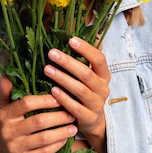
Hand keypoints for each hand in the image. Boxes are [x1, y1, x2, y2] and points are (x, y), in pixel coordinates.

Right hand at [0, 76, 78, 152]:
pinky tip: (65, 138)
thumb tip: (8, 76)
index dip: (44, 100)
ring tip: (73, 126)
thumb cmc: (5, 127)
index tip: (59, 97)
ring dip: (61, 131)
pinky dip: (57, 145)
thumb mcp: (2, 108)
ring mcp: (16, 147)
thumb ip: (6, 92)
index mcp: (6, 115)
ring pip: (43, 138)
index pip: (26, 104)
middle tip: (71, 112)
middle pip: (38, 121)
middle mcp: (9, 131)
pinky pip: (44, 152)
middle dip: (58, 116)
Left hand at [43, 37, 110, 151]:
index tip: (71, 40)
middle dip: (68, 62)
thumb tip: (91, 31)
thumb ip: (87, 56)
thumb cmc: (87, 90)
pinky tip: (52, 90)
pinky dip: (63, 98)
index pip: (99, 59)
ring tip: (47, 69)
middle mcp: (103, 88)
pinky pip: (75, 107)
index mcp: (104, 75)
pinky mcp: (88, 117)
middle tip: (51, 53)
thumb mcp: (90, 73)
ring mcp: (96, 104)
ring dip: (62, 78)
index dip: (86, 49)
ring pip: (79, 89)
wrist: (93, 120)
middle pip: (86, 73)